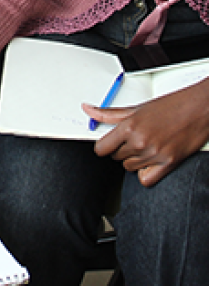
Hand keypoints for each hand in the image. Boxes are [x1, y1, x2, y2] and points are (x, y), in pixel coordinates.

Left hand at [84, 79, 208, 186]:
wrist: (198, 108)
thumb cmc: (170, 106)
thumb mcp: (136, 108)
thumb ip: (109, 114)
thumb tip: (88, 110)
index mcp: (129, 126)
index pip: (102, 148)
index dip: (103, 147)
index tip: (107, 144)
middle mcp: (140, 142)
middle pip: (116, 157)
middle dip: (120, 149)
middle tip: (132, 139)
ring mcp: (154, 154)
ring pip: (129, 167)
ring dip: (133, 159)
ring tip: (144, 146)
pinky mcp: (169, 163)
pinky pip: (146, 179)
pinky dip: (145, 173)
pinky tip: (149, 162)